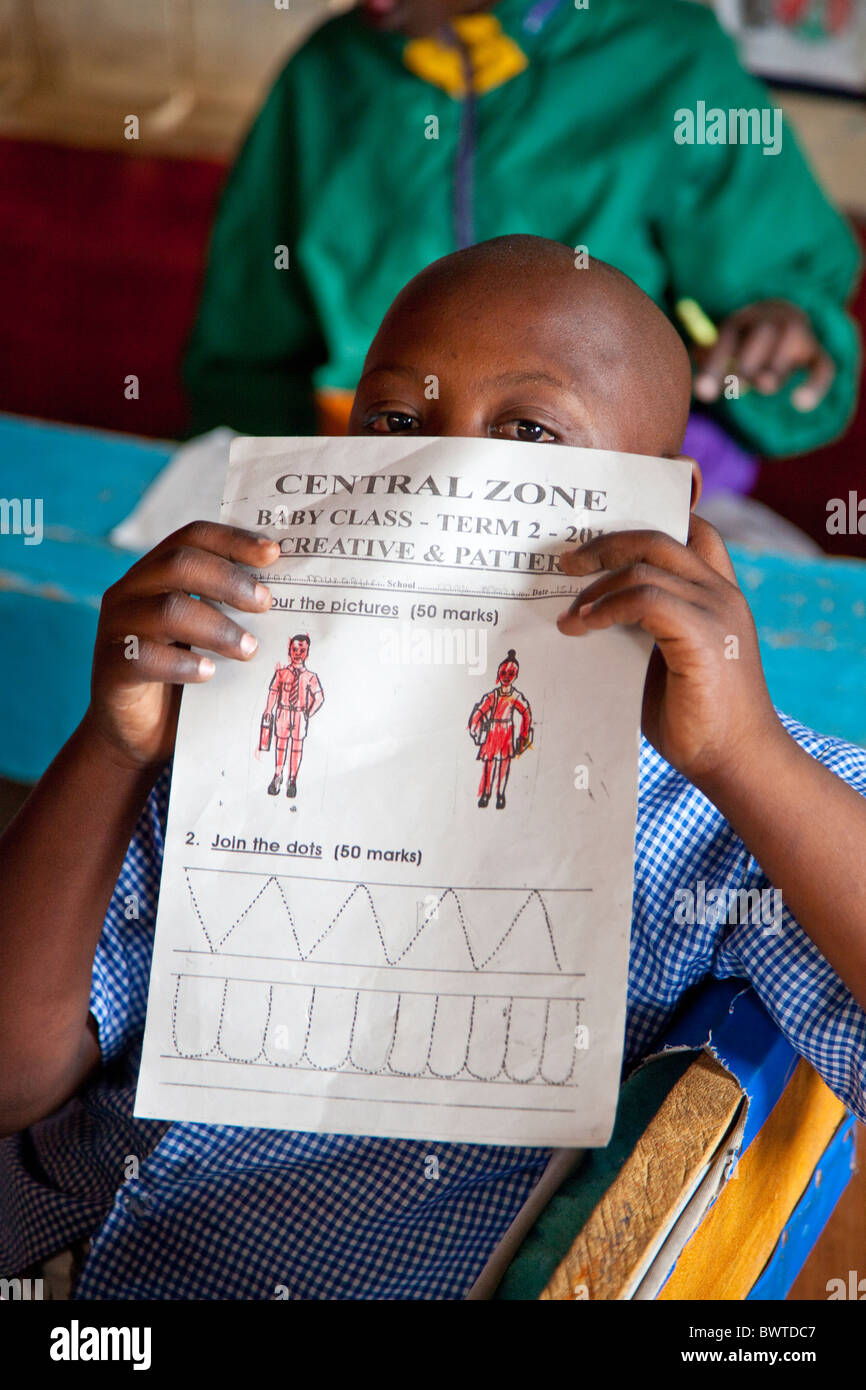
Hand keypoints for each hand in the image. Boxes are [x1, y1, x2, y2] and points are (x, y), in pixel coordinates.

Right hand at [86, 522, 279, 770]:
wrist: (139, 733)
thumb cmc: (184, 676)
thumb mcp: (208, 635)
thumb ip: (231, 610)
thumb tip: (288, 593)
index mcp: (155, 574)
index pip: (192, 537)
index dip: (233, 540)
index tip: (273, 554)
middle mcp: (130, 591)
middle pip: (180, 564)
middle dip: (230, 581)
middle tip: (266, 603)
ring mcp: (116, 629)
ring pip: (168, 609)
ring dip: (217, 627)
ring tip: (249, 649)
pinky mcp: (111, 669)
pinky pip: (144, 656)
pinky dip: (183, 663)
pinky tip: (208, 674)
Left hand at [556, 515, 782, 787]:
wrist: (736, 762)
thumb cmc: (695, 719)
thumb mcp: (663, 660)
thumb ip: (641, 627)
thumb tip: (585, 612)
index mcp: (718, 595)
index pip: (692, 530)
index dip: (648, 520)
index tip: (599, 538)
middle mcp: (722, 594)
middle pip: (658, 537)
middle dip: (606, 544)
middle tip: (567, 564)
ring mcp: (716, 611)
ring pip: (645, 566)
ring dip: (597, 588)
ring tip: (569, 618)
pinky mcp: (702, 636)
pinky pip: (644, 599)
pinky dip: (607, 608)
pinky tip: (584, 627)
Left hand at [692, 299, 833, 410]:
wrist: (782, 316)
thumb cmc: (741, 341)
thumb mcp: (720, 344)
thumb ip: (706, 359)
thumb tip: (699, 385)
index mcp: (744, 317)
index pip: (728, 336)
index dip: (714, 365)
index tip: (702, 394)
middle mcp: (773, 319)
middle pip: (762, 335)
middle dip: (746, 365)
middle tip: (737, 385)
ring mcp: (799, 334)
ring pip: (788, 352)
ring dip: (773, 374)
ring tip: (764, 384)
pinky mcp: (817, 354)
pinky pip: (823, 369)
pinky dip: (814, 386)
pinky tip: (799, 403)